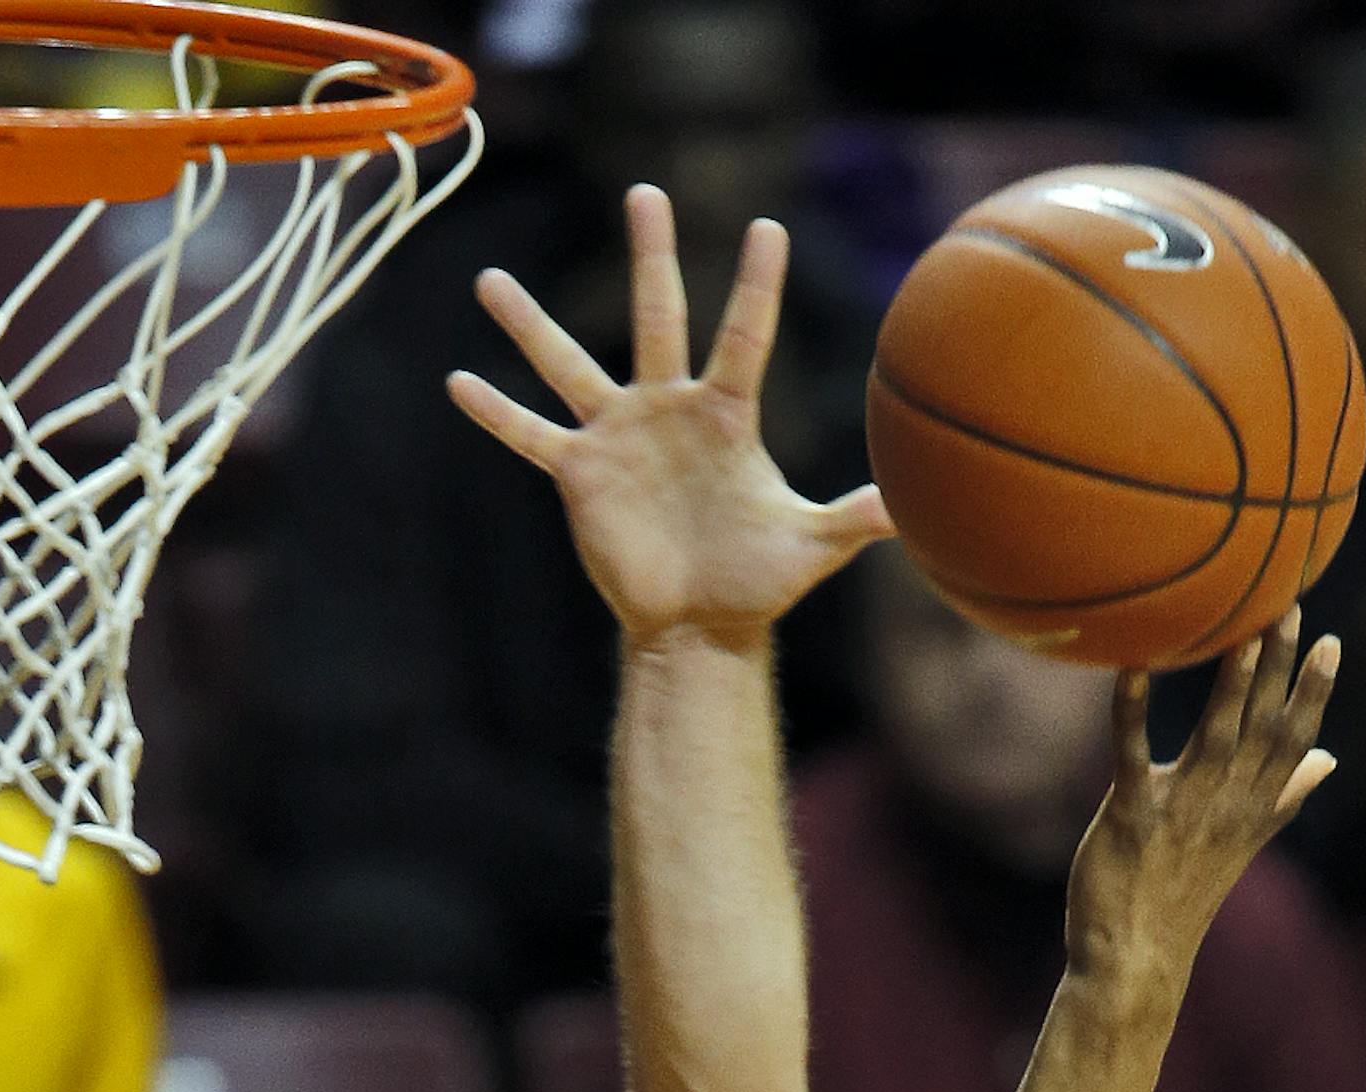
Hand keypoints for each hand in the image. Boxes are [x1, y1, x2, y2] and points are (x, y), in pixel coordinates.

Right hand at [448, 183, 891, 648]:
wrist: (701, 626)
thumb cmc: (757, 583)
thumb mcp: (810, 549)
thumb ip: (853, 521)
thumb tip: (907, 511)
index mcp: (726, 414)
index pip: (745, 334)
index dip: (756, 285)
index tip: (765, 227)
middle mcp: (669, 408)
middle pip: (657, 315)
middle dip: (652, 256)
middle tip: (646, 192)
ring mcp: (620, 436)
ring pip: (569, 365)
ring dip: (530, 326)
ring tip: (490, 281)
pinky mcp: (581, 474)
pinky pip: (532, 437)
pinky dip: (497, 415)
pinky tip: (457, 383)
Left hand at [1066, 614, 1338, 986]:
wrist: (1135, 962)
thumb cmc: (1181, 897)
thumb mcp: (1242, 843)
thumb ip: (1285, 795)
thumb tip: (1329, 761)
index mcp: (1252, 810)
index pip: (1293, 744)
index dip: (1313, 694)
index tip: (1332, 643)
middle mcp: (1225, 806)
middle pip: (1262, 728)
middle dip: (1280, 669)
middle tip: (1290, 607)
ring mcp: (1181, 811)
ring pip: (1214, 737)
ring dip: (1230, 686)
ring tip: (1242, 635)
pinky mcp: (1131, 816)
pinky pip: (1132, 755)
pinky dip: (1133, 711)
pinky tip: (1132, 667)